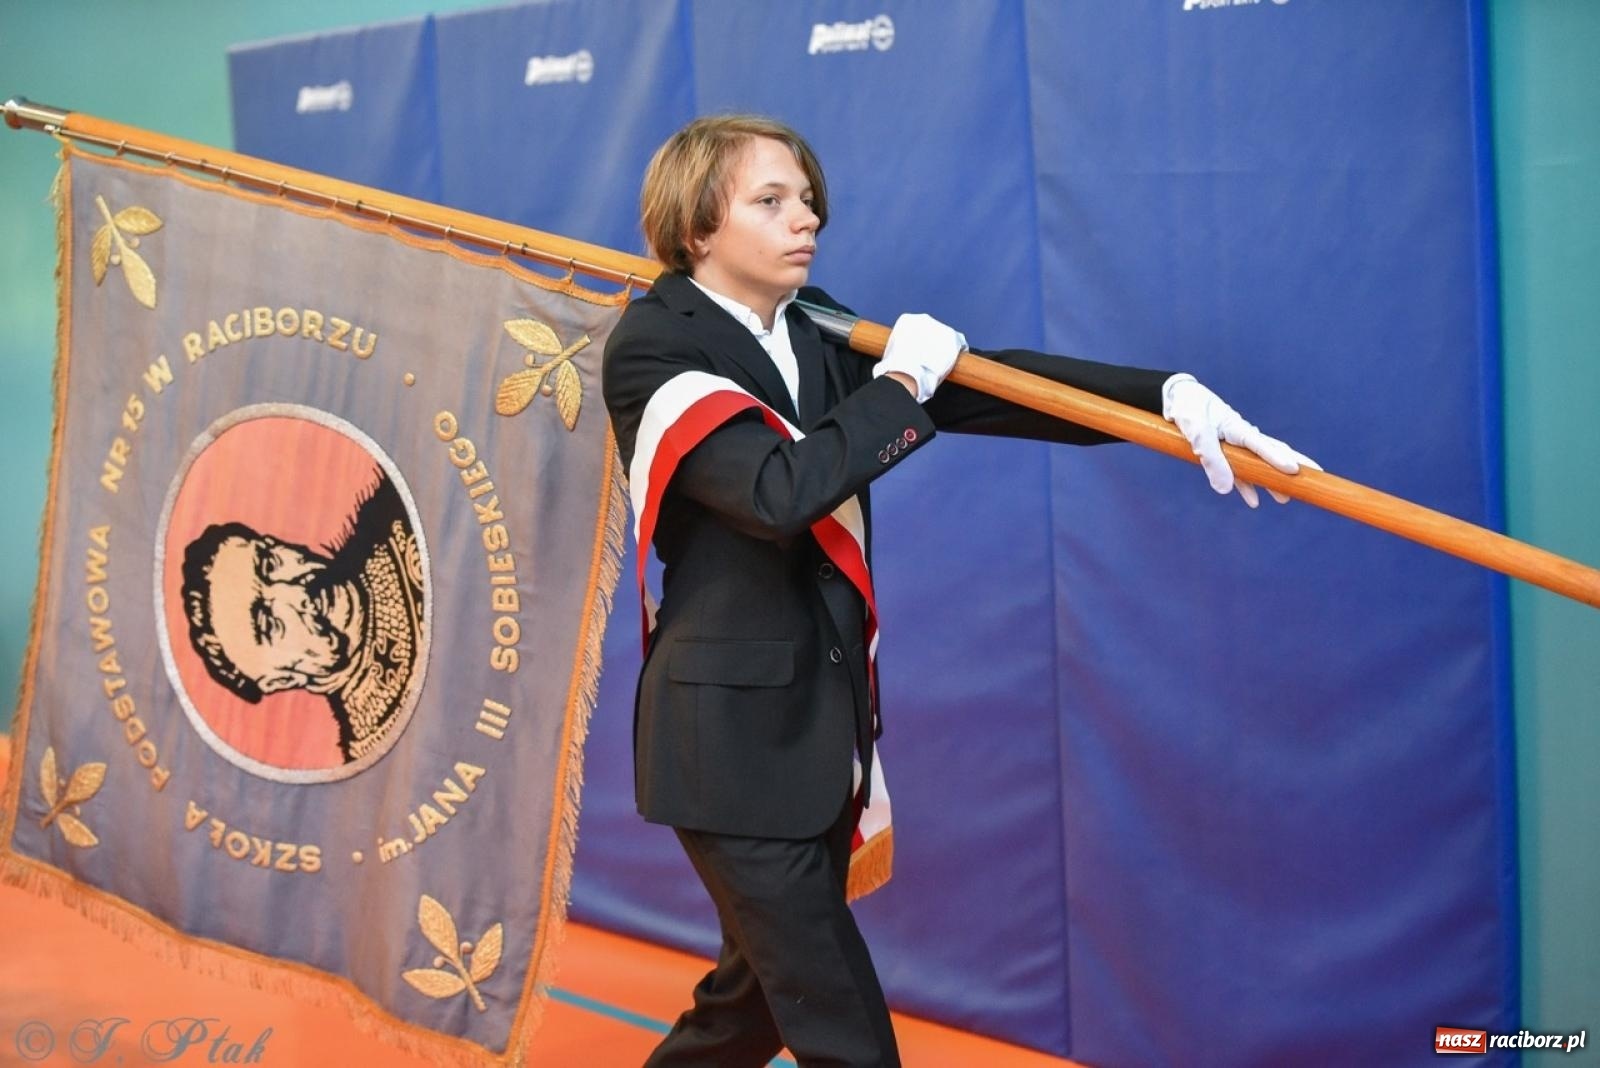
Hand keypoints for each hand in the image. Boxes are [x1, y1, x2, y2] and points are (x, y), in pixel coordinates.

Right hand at [874, 313, 965, 402]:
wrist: (907, 374)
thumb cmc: (895, 368)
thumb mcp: (890, 352)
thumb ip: (900, 348)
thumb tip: (902, 357)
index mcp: (906, 320)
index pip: (918, 329)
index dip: (920, 343)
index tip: (920, 353)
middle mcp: (924, 319)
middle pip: (933, 331)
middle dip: (933, 344)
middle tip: (930, 361)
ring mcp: (940, 327)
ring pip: (946, 338)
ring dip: (945, 349)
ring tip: (940, 366)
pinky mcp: (953, 338)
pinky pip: (961, 344)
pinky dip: (959, 353)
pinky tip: (954, 364)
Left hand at [1161, 373, 1318, 507]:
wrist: (1176, 397)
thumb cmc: (1189, 410)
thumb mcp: (1197, 433)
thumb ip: (1211, 460)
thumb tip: (1224, 489)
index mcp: (1237, 427)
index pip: (1261, 444)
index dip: (1277, 458)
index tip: (1294, 470)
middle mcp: (1241, 436)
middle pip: (1271, 452)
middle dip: (1291, 466)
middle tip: (1312, 479)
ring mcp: (1234, 444)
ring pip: (1258, 465)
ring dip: (1270, 481)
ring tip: (1285, 498)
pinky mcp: (1223, 452)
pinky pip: (1239, 471)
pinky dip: (1245, 485)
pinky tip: (1253, 500)